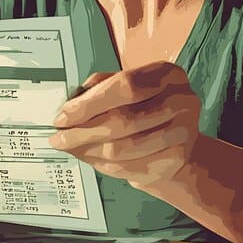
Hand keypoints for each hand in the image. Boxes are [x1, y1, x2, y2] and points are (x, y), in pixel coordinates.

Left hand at [49, 61, 200, 191]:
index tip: (62, 117)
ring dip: (90, 151)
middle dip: (83, 132)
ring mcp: (183, 133)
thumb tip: (68, 107)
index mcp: (167, 74)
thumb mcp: (126, 86)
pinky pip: (130, 168)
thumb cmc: (144, 106)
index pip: (125, 86)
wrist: (177, 138)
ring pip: (124, 149)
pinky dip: (104, 166)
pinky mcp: (177, 160)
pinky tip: (91, 158)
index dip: (90, 104)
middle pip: (124, 120)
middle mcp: (182, 101)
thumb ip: (100, 89)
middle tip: (59, 138)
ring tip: (72, 148)